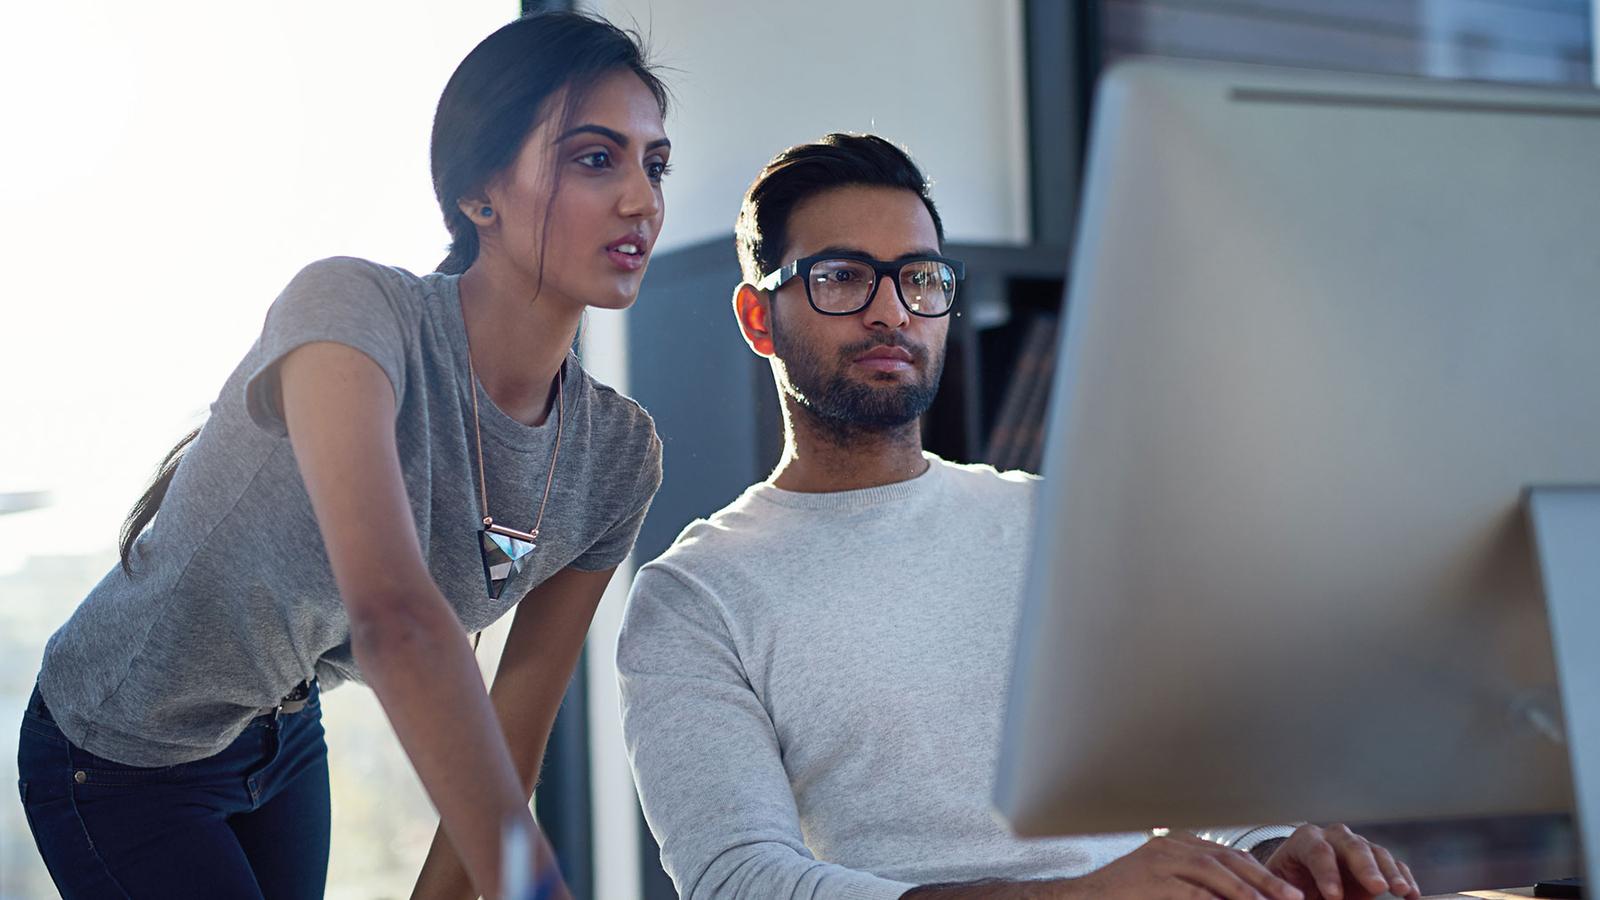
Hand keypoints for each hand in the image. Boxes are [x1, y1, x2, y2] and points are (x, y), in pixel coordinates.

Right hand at [1064, 831, 1304, 898]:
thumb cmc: (1125, 896)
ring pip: (1214, 872)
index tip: (1285, 890)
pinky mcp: (1151, 880)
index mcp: (1177, 844)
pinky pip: (1191, 892)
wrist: (1083, 899)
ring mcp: (1159, 861)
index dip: (1259, 872)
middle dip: (1263, 879)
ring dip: (1247, 890)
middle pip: (1227, 859)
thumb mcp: (1165, 885)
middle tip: (1292, 897)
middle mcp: (1170, 845)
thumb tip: (1238, 895)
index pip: (1228, 855)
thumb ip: (1196, 886)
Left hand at [1262, 824, 1419, 899]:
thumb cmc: (1286, 884)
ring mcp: (1356, 847)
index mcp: (1304, 841)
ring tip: (1401, 891)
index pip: (1318, 851)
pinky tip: (1412, 895)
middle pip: (1351, 845)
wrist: (1297, 880)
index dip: (1327, 873)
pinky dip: (1403, 877)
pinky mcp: (1374, 862)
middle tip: (1377, 887)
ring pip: (1376, 852)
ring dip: (1390, 872)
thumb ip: (1289, 892)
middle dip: (1365, 867)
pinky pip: (1393, 864)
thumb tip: (1309, 898)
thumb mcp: (1280, 886)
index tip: (1333, 896)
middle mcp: (1332, 838)